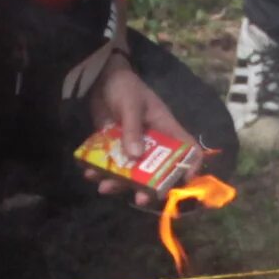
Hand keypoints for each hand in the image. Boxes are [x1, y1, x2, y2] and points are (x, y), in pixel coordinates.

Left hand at [87, 59, 189, 201]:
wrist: (100, 78)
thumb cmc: (124, 87)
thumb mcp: (130, 105)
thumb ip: (132, 129)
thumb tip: (135, 157)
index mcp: (166, 129)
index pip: (187, 149)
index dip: (189, 167)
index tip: (183, 182)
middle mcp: (152, 142)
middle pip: (157, 171)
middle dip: (148, 187)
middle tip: (138, 199)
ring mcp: (132, 146)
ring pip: (131, 172)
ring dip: (118, 183)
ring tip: (102, 187)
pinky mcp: (114, 147)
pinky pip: (111, 165)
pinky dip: (100, 172)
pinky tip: (88, 173)